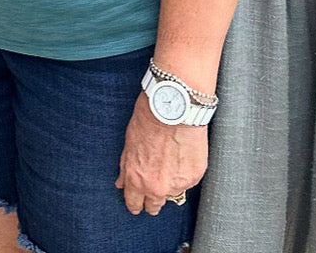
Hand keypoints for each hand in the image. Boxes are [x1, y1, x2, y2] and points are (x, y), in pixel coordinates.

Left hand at [115, 92, 207, 215]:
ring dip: (169, 185)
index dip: (134, 204)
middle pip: (154, 206)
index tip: (136, 205)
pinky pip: (187, 182)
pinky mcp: (194, 176)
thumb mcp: (129, 143)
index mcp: (137, 178)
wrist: (174, 108)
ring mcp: (178, 183)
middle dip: (152, 201)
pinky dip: (183, 174)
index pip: (134, 203)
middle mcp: (157, 186)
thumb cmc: (148, 120)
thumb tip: (121, 183)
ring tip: (168, 165)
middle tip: (152, 192)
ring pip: (172, 194)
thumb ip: (125, 167)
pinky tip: (180, 158)